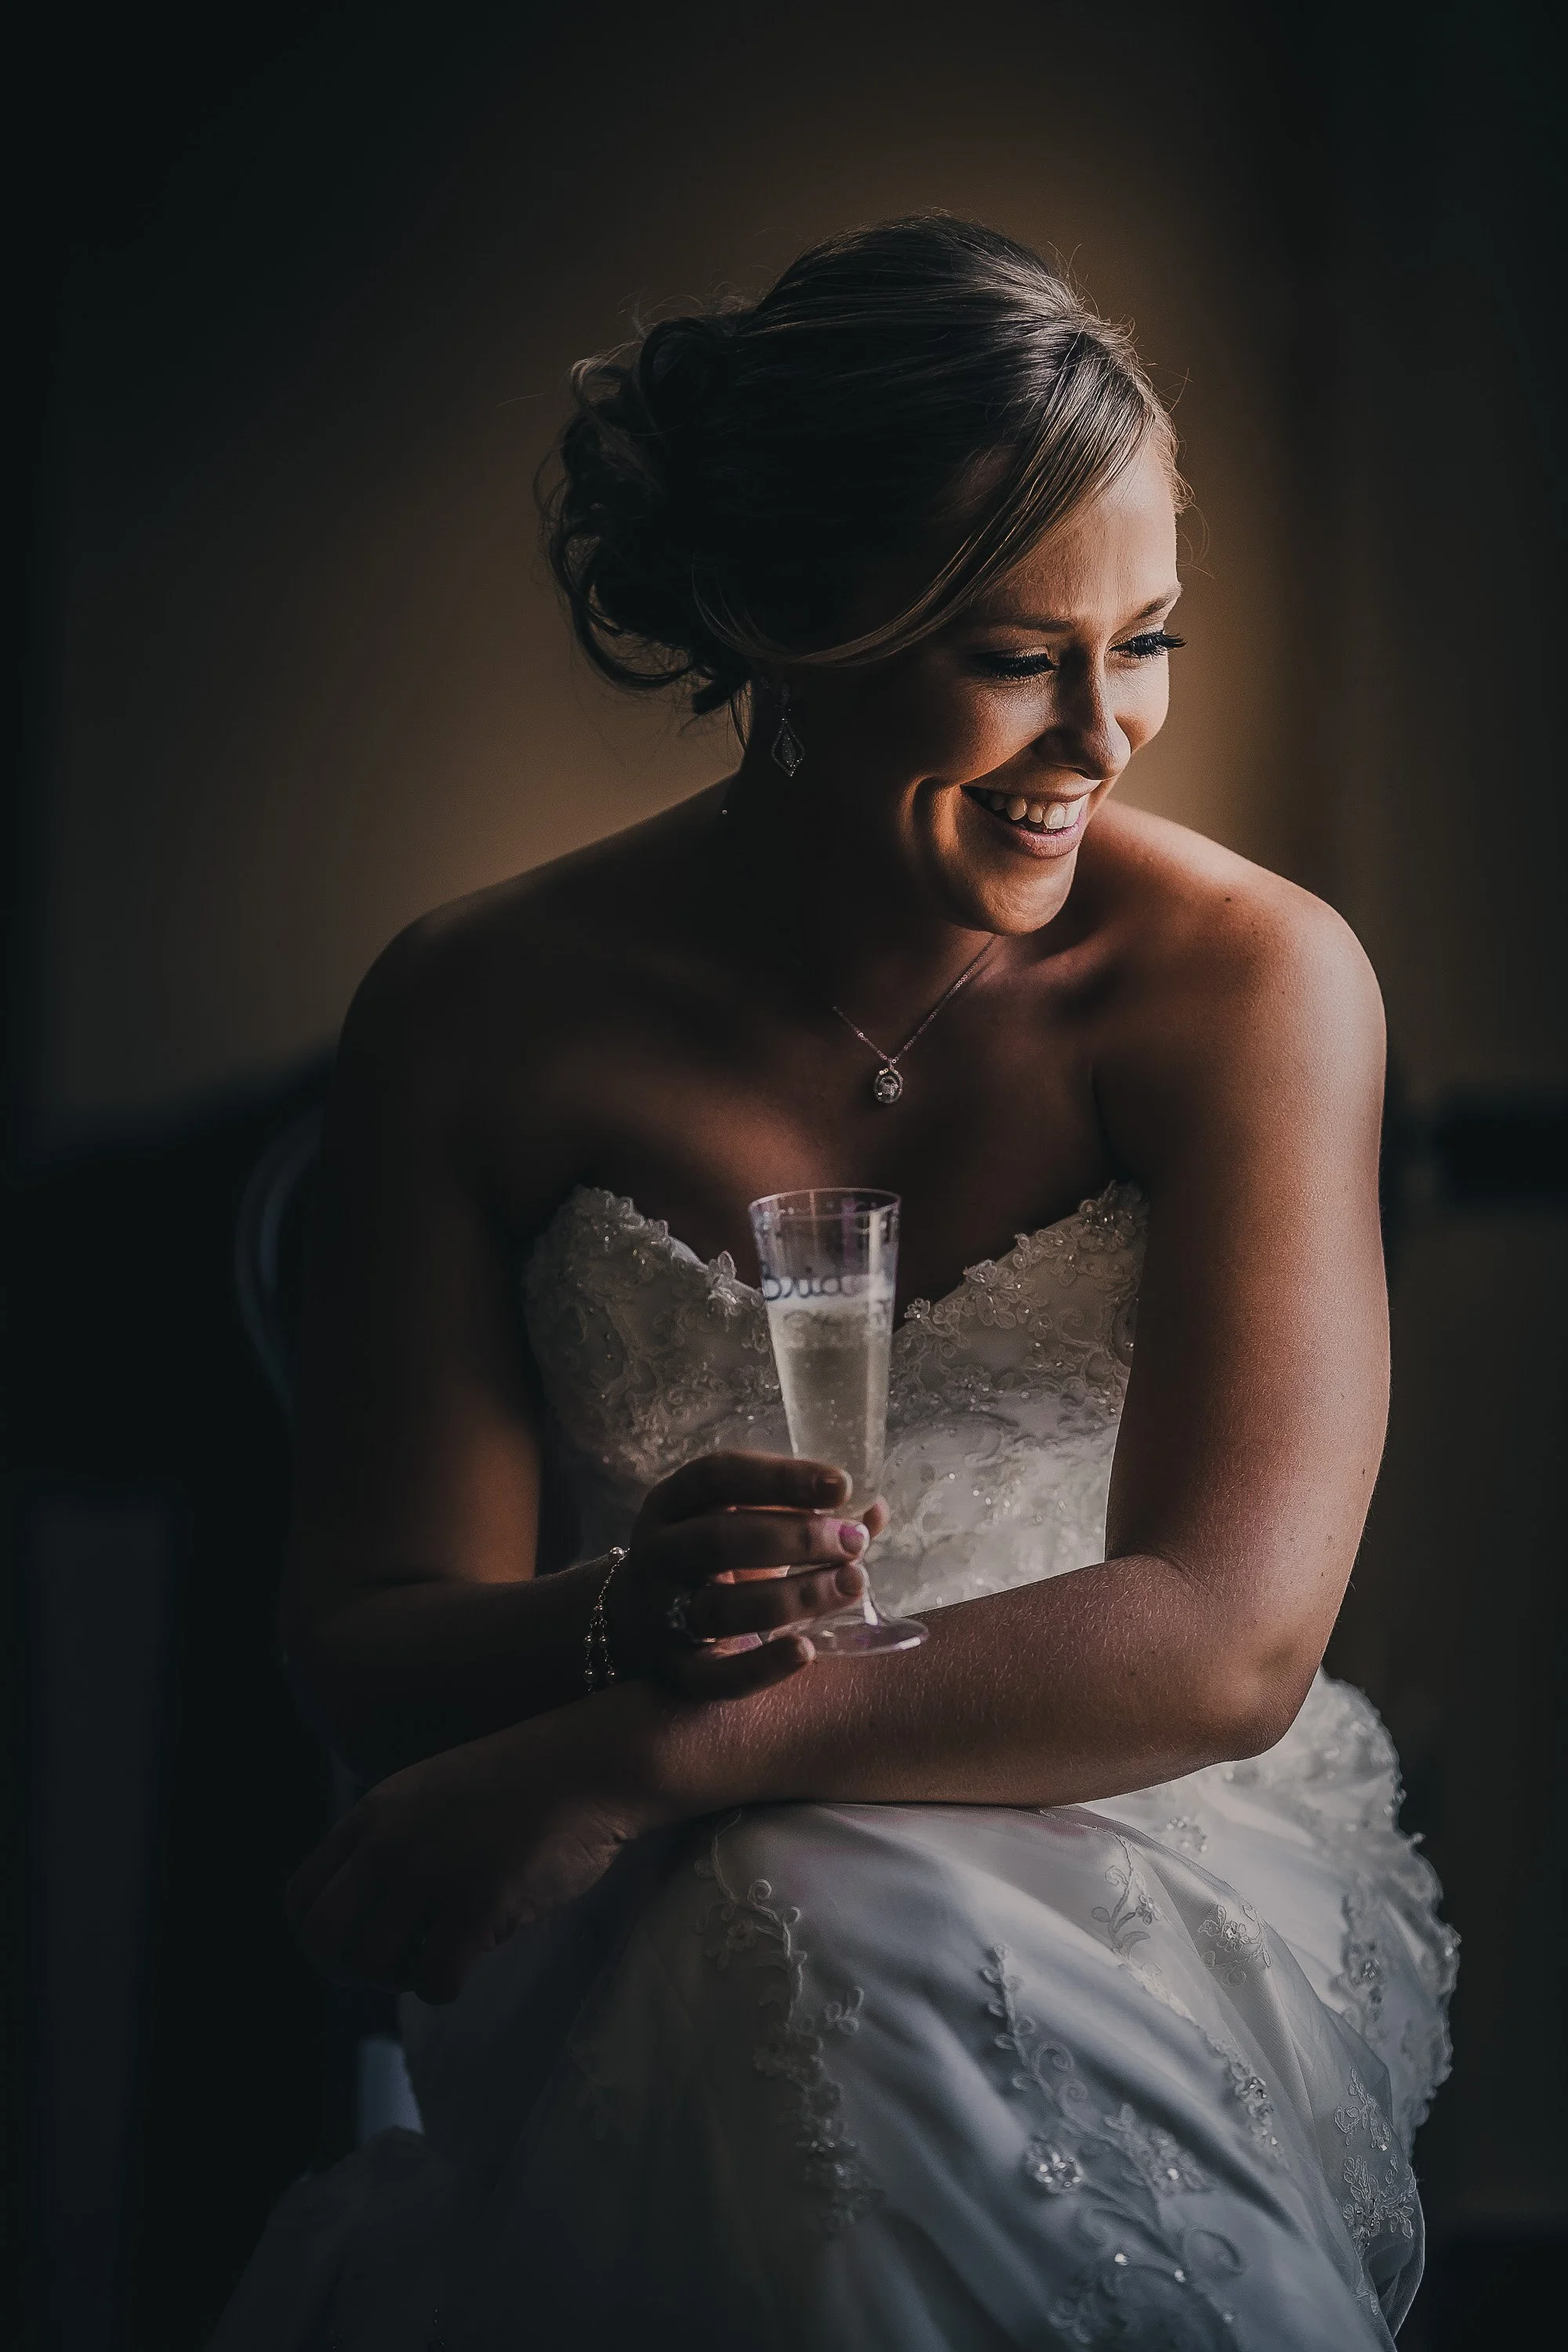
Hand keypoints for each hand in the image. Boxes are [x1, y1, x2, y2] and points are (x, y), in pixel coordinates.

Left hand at [286, 1700, 659, 2003]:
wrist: (591, 1766)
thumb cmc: (520, 1786)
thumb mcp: (430, 1795)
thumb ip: (389, 1842)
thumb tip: (363, 1920)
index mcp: (373, 1814)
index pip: (299, 1900)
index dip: (318, 1940)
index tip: (357, 1946)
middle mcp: (390, 1843)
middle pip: (323, 1942)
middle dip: (349, 1971)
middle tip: (393, 1967)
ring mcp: (432, 1873)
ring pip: (373, 1966)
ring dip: (399, 1979)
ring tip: (436, 1957)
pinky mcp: (478, 1904)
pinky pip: (433, 1980)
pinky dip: (444, 1986)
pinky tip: (470, 1960)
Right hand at [612, 1450, 888, 1699]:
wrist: (638, 1621)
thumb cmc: (709, 1559)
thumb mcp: (741, 1522)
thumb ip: (802, 1513)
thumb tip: (875, 1510)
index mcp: (672, 1502)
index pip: (720, 1475)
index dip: (781, 1478)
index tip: (841, 1486)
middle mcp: (657, 1552)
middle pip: (720, 1539)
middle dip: (795, 1539)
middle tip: (853, 1542)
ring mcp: (660, 1614)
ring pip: (721, 1608)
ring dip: (794, 1596)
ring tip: (851, 1584)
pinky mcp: (674, 1669)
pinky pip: (715, 1676)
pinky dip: (762, 1667)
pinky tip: (807, 1650)